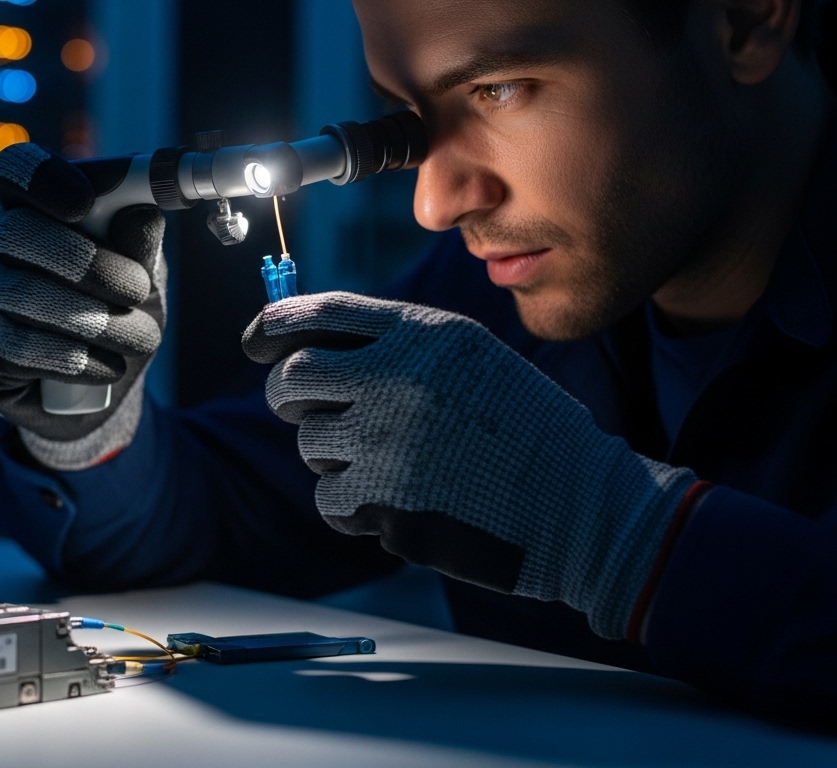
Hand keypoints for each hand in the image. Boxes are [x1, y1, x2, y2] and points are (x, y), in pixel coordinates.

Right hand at [0, 144, 165, 469]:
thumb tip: (145, 214)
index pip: (17, 169)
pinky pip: (23, 348)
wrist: (90, 392)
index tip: (87, 203)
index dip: (47, 178)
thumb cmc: (114, 313)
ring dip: (96, 318)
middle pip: (16, 230)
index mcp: (33, 208)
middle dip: (86, 261)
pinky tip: (109, 366)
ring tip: (142, 337)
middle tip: (137, 288)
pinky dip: (79, 359)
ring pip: (24, 293)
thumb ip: (139, 245)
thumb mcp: (139, 276)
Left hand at [243, 292, 696, 638]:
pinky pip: (330, 498)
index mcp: (425, 335)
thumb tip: (306, 346)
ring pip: (311, 443)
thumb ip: (398, 346)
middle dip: (291, 397)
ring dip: (338, 457)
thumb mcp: (472, 361)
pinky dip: (353, 508)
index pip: (323, 313)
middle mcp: (399, 377)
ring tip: (401, 465)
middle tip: (313, 413)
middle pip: (294, 379)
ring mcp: (389, 439)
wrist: (582, 508)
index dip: (274, 324)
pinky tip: (404, 504)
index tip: (254, 341)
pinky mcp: (385, 499)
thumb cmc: (526, 434)